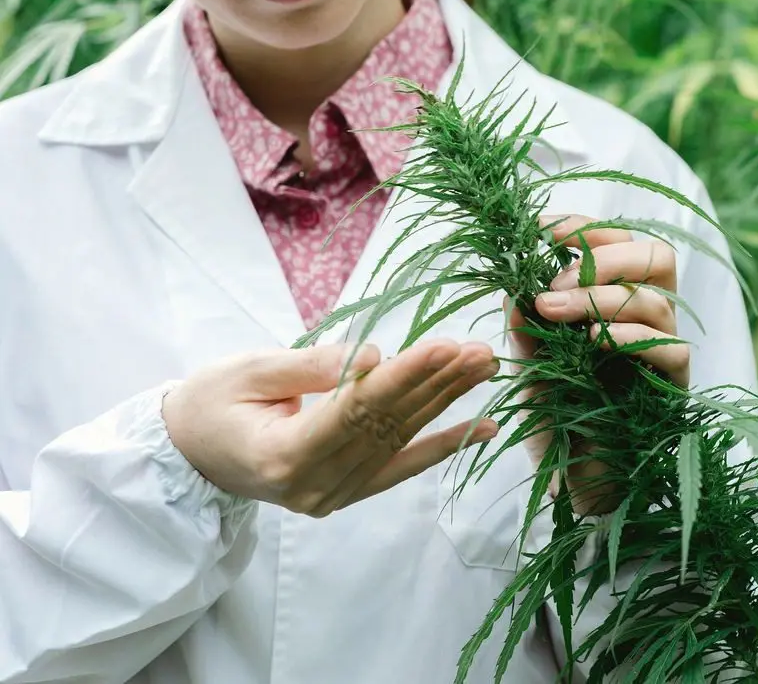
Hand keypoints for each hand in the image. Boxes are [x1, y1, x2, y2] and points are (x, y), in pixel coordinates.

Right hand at [162, 339, 498, 517]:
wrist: (188, 452)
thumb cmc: (209, 402)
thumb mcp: (248, 371)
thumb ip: (312, 367)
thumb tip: (373, 356)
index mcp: (281, 456)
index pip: (355, 411)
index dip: (402, 377)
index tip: (443, 346)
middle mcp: (312, 485)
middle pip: (386, 426)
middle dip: (437, 385)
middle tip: (479, 352)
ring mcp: (331, 496)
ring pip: (400, 441)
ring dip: (447, 403)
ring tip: (484, 369)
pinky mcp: (345, 492)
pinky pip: (401, 467)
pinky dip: (443, 445)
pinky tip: (484, 428)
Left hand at [507, 214, 688, 514]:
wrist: (576, 483)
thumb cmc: (557, 419)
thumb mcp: (529, 368)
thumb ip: (524, 330)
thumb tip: (512, 288)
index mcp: (616, 301)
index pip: (620, 243)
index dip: (585, 228)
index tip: (540, 228)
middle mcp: (647, 319)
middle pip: (656, 256)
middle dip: (605, 255)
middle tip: (554, 277)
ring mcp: (663, 352)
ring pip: (657, 300)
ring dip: (601, 297)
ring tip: (553, 310)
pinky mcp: (673, 389)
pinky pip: (670, 350)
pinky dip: (630, 336)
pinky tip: (594, 342)